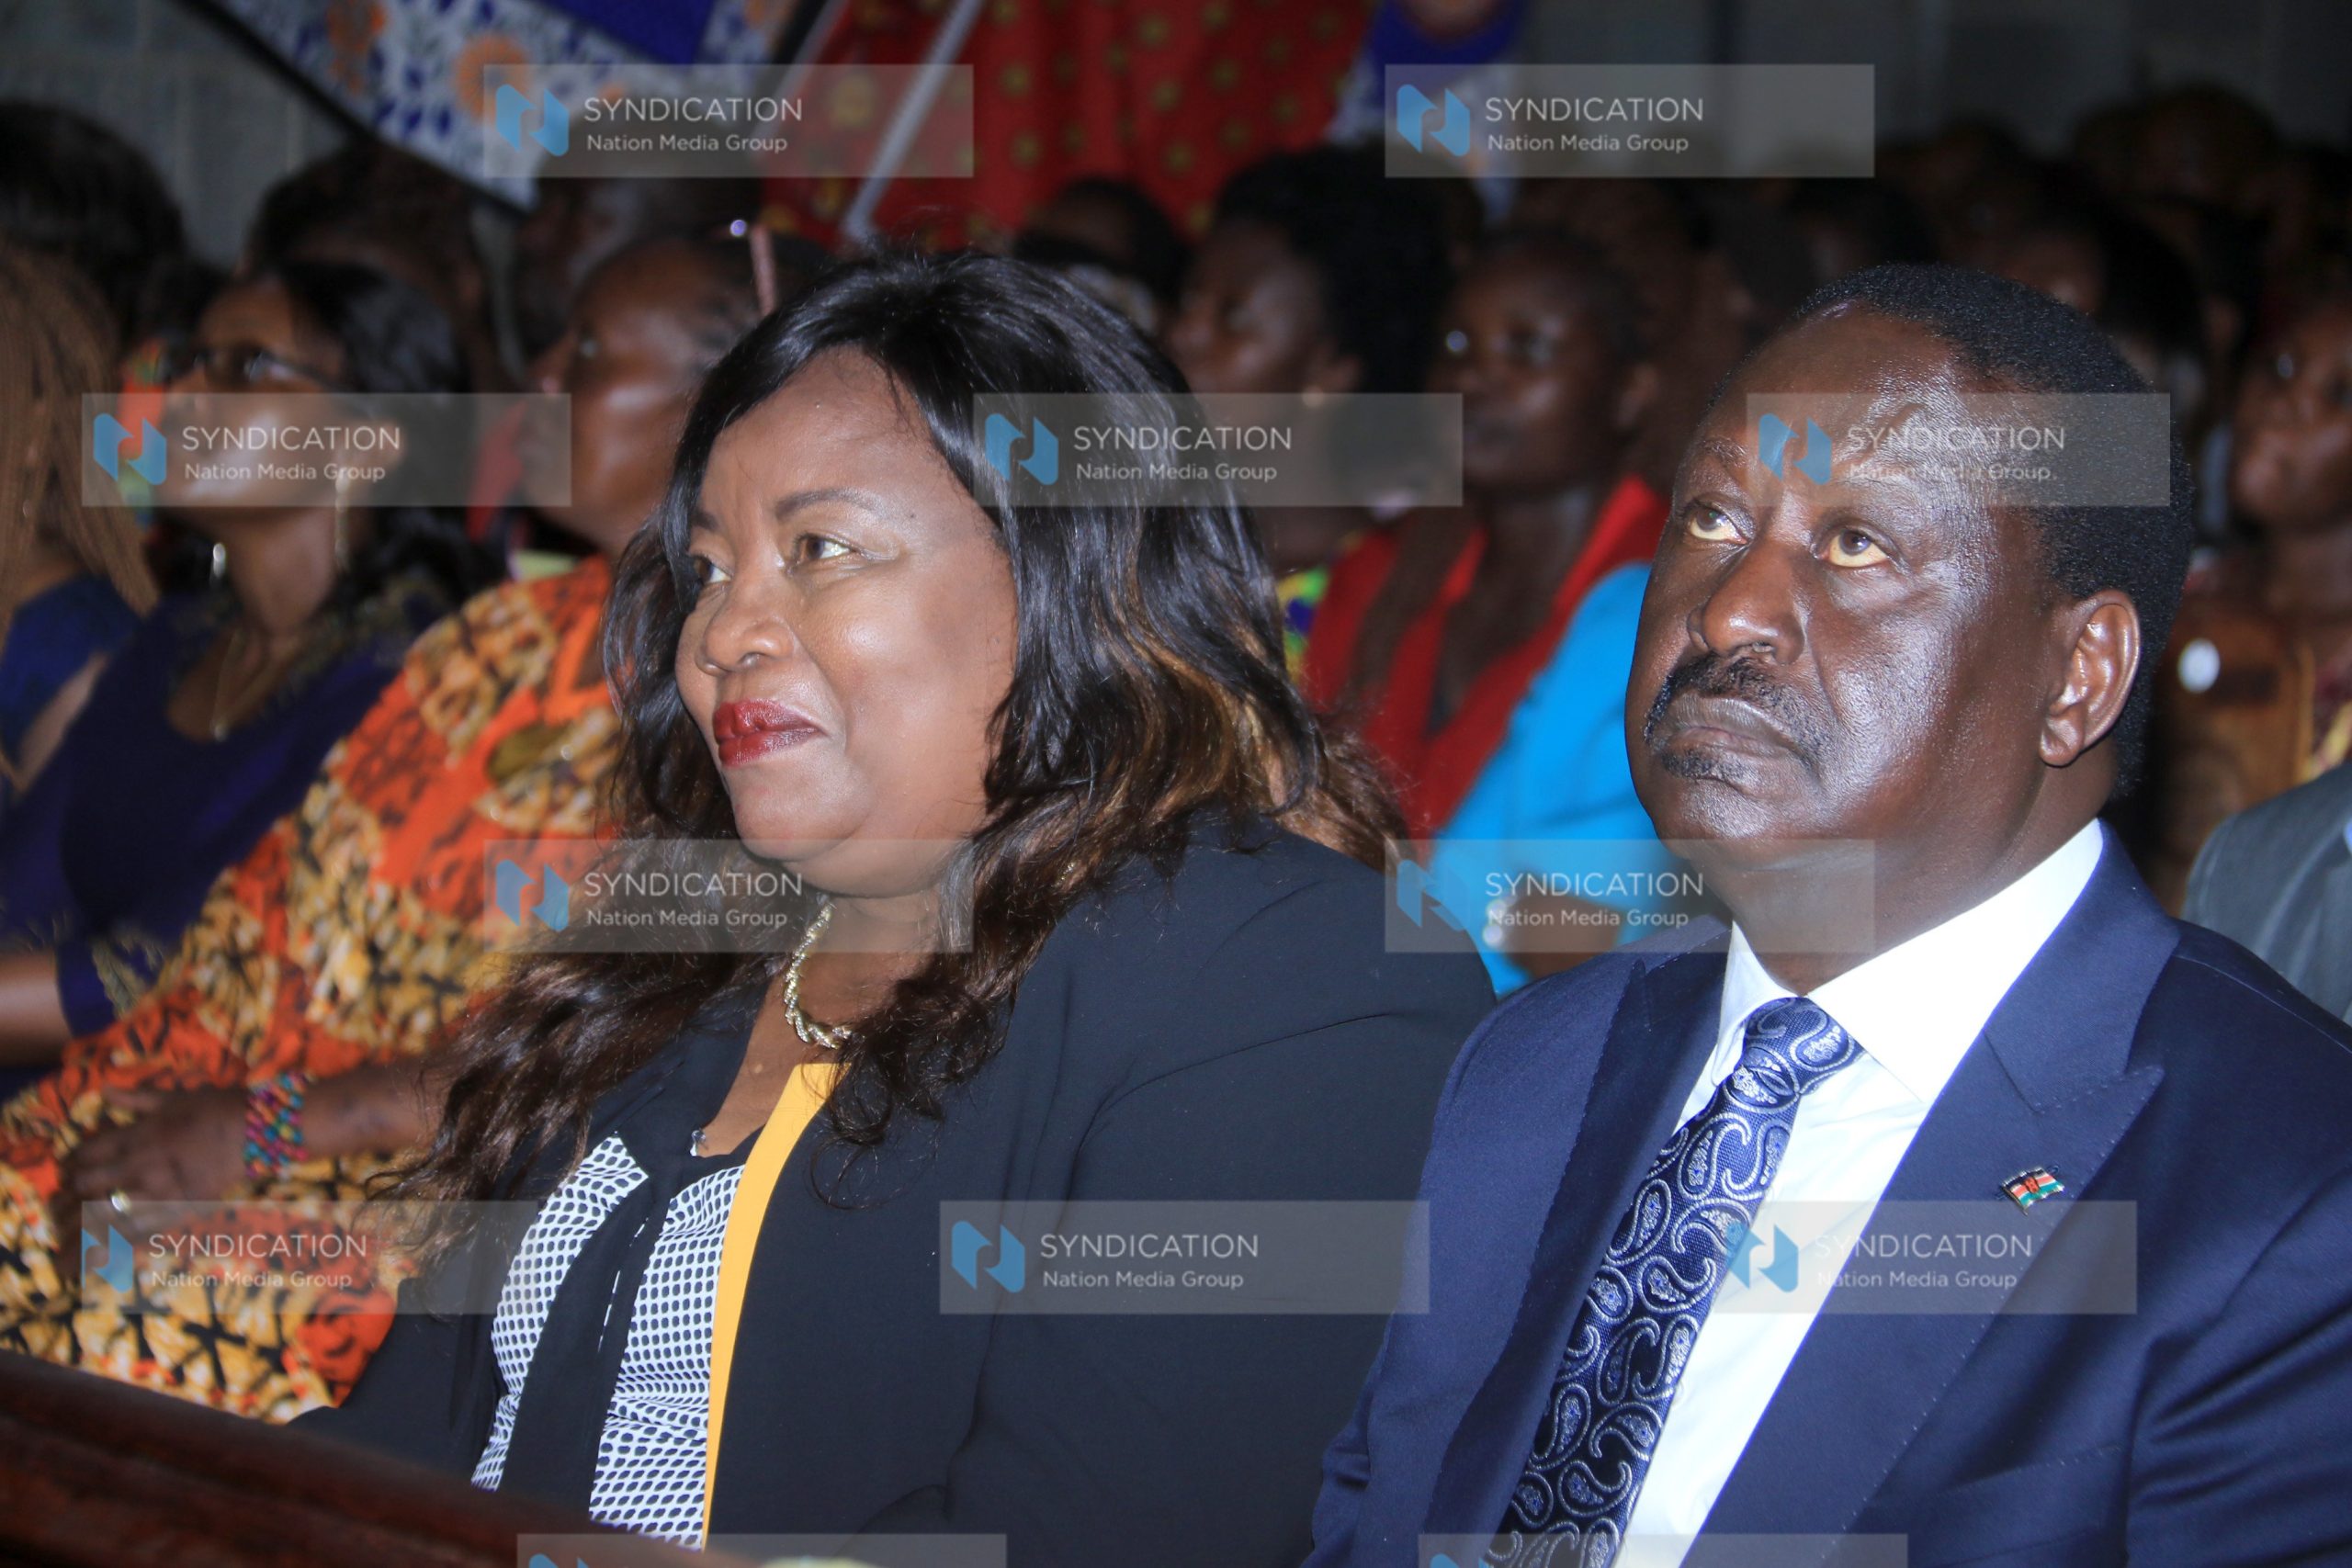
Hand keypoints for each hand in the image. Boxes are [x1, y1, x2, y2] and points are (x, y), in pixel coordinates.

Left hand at [53, 1086, 249, 1236]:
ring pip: (108, 1216)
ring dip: (86, 1228)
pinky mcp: (179, 1209)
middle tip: (70, 1201)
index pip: (87, 1153)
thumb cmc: (215, 1108)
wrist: (257, 1130)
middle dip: (73, 1195)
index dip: (72, 1163)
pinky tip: (107, 1253)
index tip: (70, 1169)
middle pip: (89, 1186)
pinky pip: (142, 1233)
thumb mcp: (172, 1097)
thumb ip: (134, 1098)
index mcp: (137, 1136)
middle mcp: (141, 1165)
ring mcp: (159, 1191)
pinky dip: (120, 1245)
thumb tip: (102, 1091)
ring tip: (73, 1239)